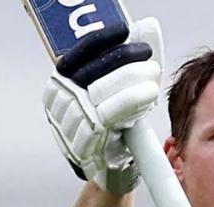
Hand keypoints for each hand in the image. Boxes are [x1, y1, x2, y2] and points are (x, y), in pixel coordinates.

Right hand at [42, 18, 163, 192]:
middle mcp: (61, 101)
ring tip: (152, 77)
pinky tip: (148, 95)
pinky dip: (130, 104)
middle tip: (148, 57)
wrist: (110, 170)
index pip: (79, 56)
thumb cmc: (115, 127)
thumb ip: (129, 63)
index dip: (102, 41)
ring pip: (100, 95)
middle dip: (123, 61)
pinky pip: (108, 118)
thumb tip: (148, 28)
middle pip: (92, 74)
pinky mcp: (85, 142)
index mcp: (62, 83)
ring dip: (130, 83)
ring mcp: (69, 123)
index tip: (124, 32)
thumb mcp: (117, 93)